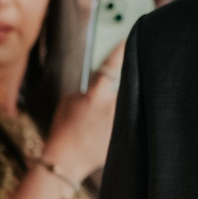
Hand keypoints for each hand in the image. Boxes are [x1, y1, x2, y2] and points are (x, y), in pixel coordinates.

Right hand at [41, 42, 122, 182]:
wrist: (67, 160)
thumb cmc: (64, 128)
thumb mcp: (69, 101)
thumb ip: (88, 89)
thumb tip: (102, 84)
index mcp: (98, 94)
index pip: (112, 65)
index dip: (120, 50)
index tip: (129, 38)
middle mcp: (115, 106)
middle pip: (130, 83)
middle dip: (130, 76)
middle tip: (133, 64)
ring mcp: (123, 121)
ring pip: (132, 102)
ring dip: (129, 99)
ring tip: (111, 106)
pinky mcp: (128, 134)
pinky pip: (132, 119)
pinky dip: (128, 116)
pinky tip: (111, 122)